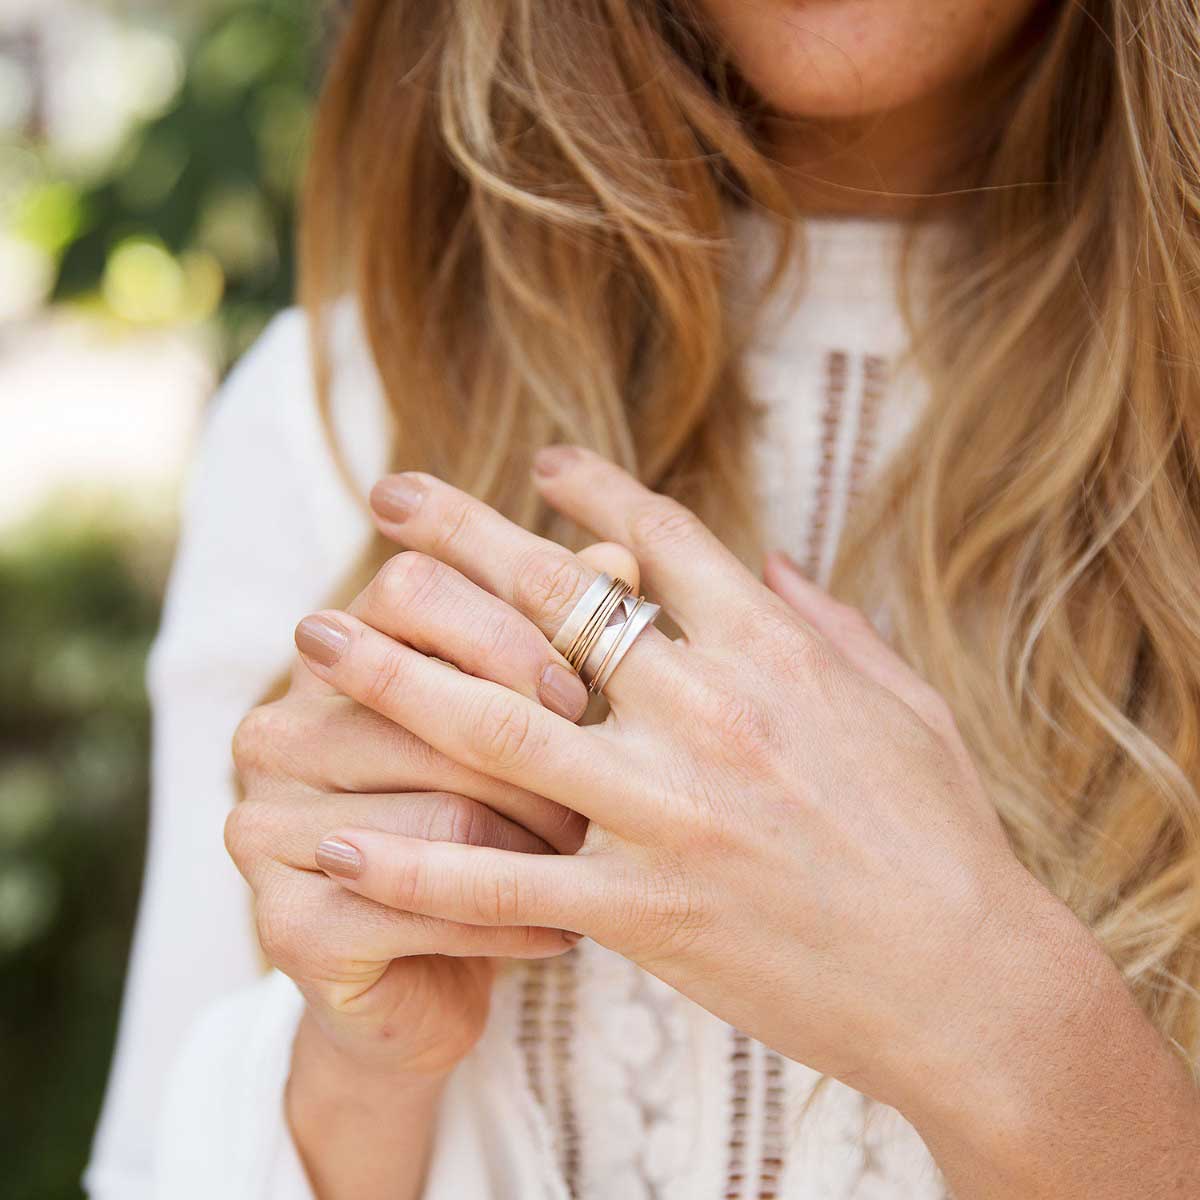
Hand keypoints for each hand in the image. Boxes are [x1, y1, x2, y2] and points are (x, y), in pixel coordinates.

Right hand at [226, 537, 625, 1073]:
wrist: (425, 977)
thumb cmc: (487, 828)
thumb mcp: (519, 728)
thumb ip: (557, 641)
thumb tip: (622, 558)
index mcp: (333, 659)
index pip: (407, 588)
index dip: (505, 631)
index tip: (575, 695)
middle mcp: (280, 727)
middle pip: (429, 703)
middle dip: (539, 758)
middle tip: (605, 795)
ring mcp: (265, 823)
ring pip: (441, 812)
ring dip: (536, 848)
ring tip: (587, 864)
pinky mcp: (285, 922)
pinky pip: (424, 906)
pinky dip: (512, 924)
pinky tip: (562, 930)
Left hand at [291, 449, 1100, 1118]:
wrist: (968, 980)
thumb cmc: (940, 834)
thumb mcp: (903, 702)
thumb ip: (829, 622)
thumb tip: (772, 561)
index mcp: (772, 649)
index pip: (659, 537)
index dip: (590, 490)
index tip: (538, 464)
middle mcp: (706, 710)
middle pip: (552, 600)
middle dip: (458, 538)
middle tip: (386, 497)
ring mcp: (664, 809)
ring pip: (496, 720)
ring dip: (393, 672)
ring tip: (314, 636)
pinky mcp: (639, 909)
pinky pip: (498, 879)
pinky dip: (408, 864)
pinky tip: (331, 847)